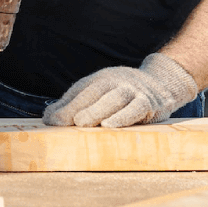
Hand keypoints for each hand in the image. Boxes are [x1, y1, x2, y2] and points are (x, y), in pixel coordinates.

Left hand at [42, 52, 197, 127]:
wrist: (161, 83)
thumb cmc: (121, 93)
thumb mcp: (97, 94)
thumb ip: (73, 105)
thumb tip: (47, 118)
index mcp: (100, 80)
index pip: (81, 91)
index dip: (65, 105)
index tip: (50, 121)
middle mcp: (116, 82)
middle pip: (97, 91)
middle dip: (79, 106)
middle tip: (64, 122)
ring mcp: (133, 91)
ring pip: (115, 97)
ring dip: (98, 110)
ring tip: (83, 123)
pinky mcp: (149, 103)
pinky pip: (137, 108)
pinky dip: (123, 116)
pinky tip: (111, 126)